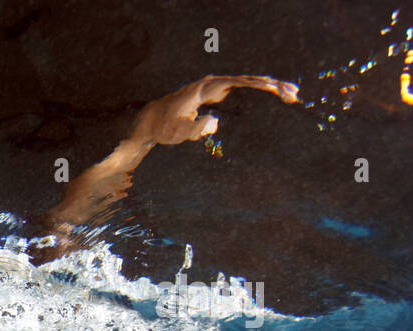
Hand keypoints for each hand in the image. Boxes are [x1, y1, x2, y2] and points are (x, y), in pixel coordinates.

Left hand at [127, 74, 298, 146]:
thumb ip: (195, 129)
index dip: (255, 84)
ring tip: (292, 94)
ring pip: (248, 83)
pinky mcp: (217, 92)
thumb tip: (216, 122)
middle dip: (271, 85)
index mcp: (204, 88)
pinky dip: (260, 91)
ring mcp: (215, 86)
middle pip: (247, 80)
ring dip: (270, 87)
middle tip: (293, 92)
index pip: (235, 82)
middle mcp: (212, 83)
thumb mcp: (178, 133)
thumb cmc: (165, 127)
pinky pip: (243, 89)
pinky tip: (277, 94)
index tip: (273, 87)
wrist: (154, 119)